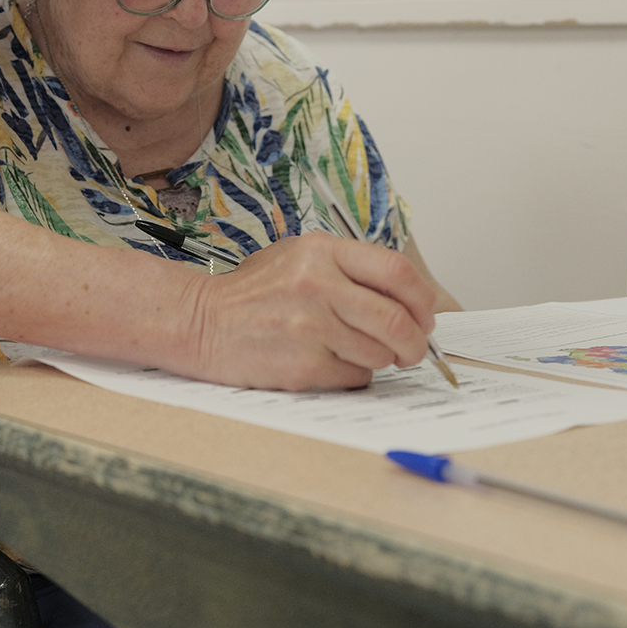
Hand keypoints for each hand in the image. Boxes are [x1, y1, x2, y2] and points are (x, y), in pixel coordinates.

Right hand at [185, 232, 436, 390]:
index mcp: (322, 251)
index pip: (397, 271)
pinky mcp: (304, 364)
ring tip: (358, 351)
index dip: (421, 299)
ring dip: (381, 359)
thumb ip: (349, 269)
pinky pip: (355, 376)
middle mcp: (318, 284)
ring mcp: (311, 326)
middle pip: (396, 319)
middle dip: (414, 342)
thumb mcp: (299, 257)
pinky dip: (354, 374)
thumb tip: (408, 300)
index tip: (423, 315)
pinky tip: (331, 362)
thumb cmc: (254, 293)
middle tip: (412, 349)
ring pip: (380, 352)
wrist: (202, 322)